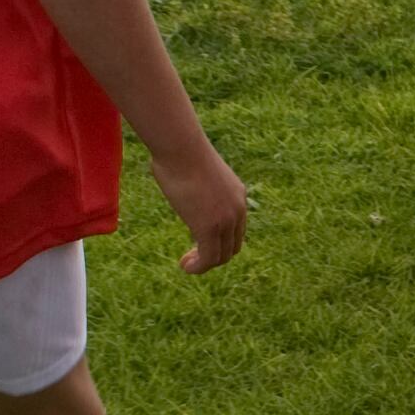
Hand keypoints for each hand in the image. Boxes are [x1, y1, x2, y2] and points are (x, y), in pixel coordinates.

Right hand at [157, 136, 251, 271]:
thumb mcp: (197, 170)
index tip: (200, 244)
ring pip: (221, 256)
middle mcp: (237, 209)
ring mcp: (226, 220)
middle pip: (232, 246)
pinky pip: (208, 258)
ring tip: (187, 264)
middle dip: (214, 256)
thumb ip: (197, 184)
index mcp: (237, 194)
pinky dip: (198, 267)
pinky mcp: (209, 228)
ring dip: (204, 264)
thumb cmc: (180, 151)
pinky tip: (185, 266)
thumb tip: (177, 174)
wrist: (181, 147)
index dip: (221, 242)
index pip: (237, 230)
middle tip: (192, 257)